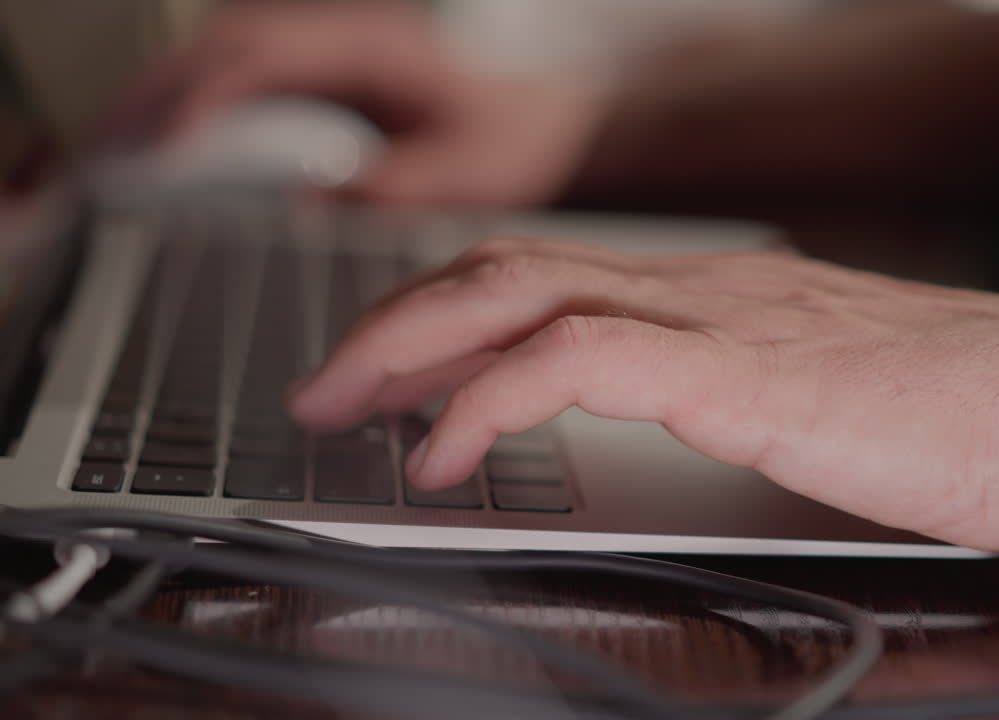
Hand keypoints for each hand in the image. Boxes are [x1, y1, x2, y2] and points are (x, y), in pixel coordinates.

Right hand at [100, 2, 606, 207]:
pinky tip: (191, 141)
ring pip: (234, 52)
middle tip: (107, 155)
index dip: (205, 104)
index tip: (168, 153)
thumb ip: (392, 185)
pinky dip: (212, 99)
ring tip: (126, 151)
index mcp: (375, 47)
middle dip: (159, 96)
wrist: (570, 92)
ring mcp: (342, 45)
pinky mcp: (343, 67)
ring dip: (175, 93)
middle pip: (227, 47)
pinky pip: (259, 70)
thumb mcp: (470, 167)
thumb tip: (310, 203)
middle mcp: (349, 35)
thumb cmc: (529, 122)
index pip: (262, 60)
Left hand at [289, 238, 998, 655]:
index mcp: (723, 290)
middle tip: (333, 381)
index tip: (394, 366)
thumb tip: (696, 414)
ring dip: (411, 349)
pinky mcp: (739, 370)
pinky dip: (486, 401)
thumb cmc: (974, 415)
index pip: (552, 274)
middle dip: (397, 320)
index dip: (452, 312)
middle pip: (507, 268)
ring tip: (350, 410)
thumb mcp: (829, 392)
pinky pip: (572, 364)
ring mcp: (719, 318)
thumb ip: (748, 390)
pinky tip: (444, 452)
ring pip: (518, 295)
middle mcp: (706, 285)